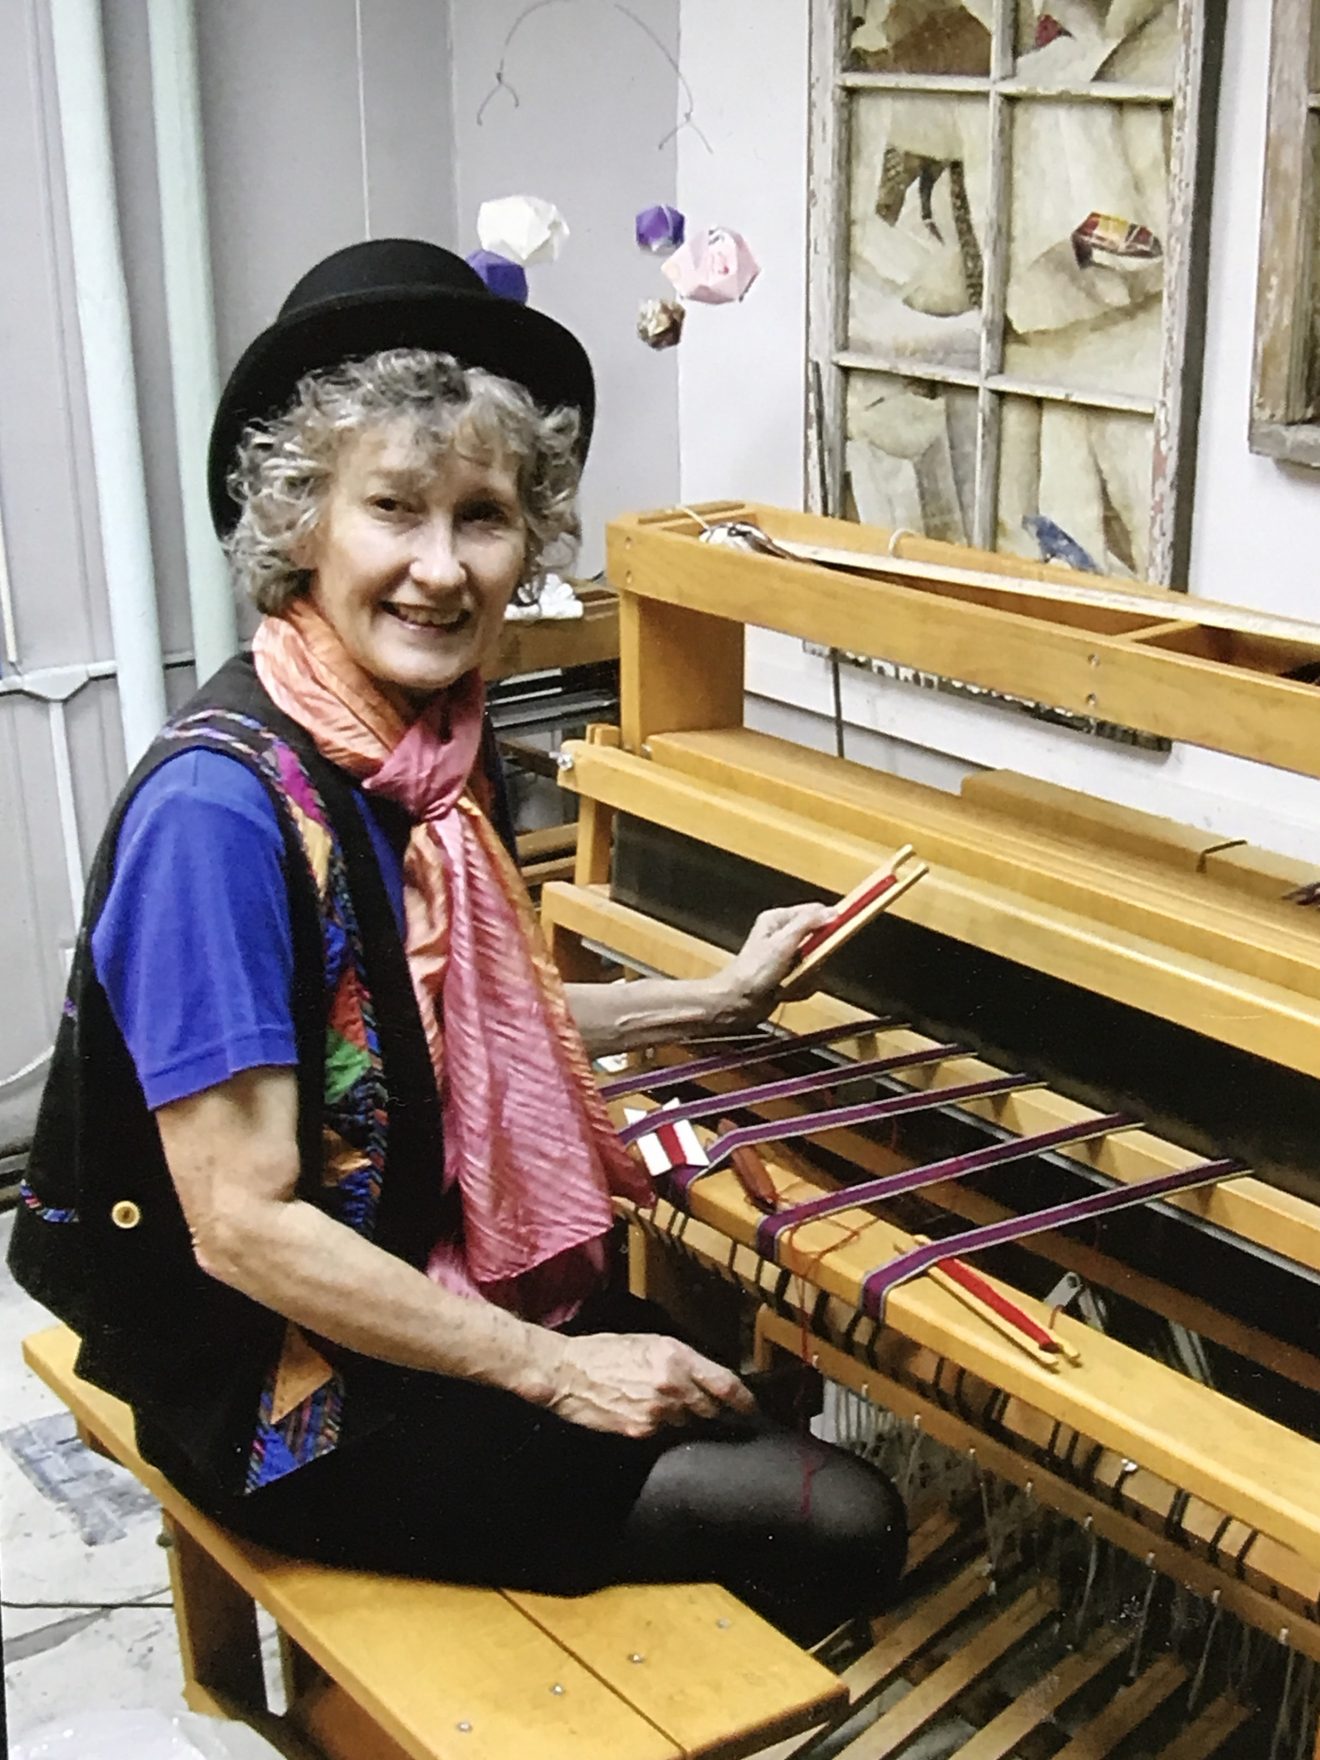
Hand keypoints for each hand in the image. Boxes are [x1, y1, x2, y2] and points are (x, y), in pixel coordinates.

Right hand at [541, 1332, 755, 1437]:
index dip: (743, 1399)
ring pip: (688, 1422)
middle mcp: (672, 1385)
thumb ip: (682, 1361)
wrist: (568, 1373)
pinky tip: (645, 1412)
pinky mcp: (642, 1431)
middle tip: (708, 1407)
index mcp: (676, 1356)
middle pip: (710, 1409)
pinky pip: (665, 1433)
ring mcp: (658, 1412)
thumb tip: (708, 1378)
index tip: (750, 1407)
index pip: (725, 1384)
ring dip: (684, 1417)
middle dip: (712, 1410)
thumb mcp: (650, 1343)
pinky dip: (662, 1426)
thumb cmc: (606, 1352)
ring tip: (664, 1404)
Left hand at [712, 902, 835, 1024]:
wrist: (737, 1004)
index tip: (841, 931)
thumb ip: (808, 925)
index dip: (829, 921)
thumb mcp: (783, 942)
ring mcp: (786, 956)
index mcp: (778, 919)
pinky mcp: (788, 975)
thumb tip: (832, 912)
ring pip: (817, 962)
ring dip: (807, 977)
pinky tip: (787, 991)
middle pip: (819, 939)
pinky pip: (809, 980)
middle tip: (805, 965)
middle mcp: (783, 935)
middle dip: (816, 958)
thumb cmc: (751, 973)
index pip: (814, 911)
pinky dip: (801, 988)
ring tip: (791, 981)